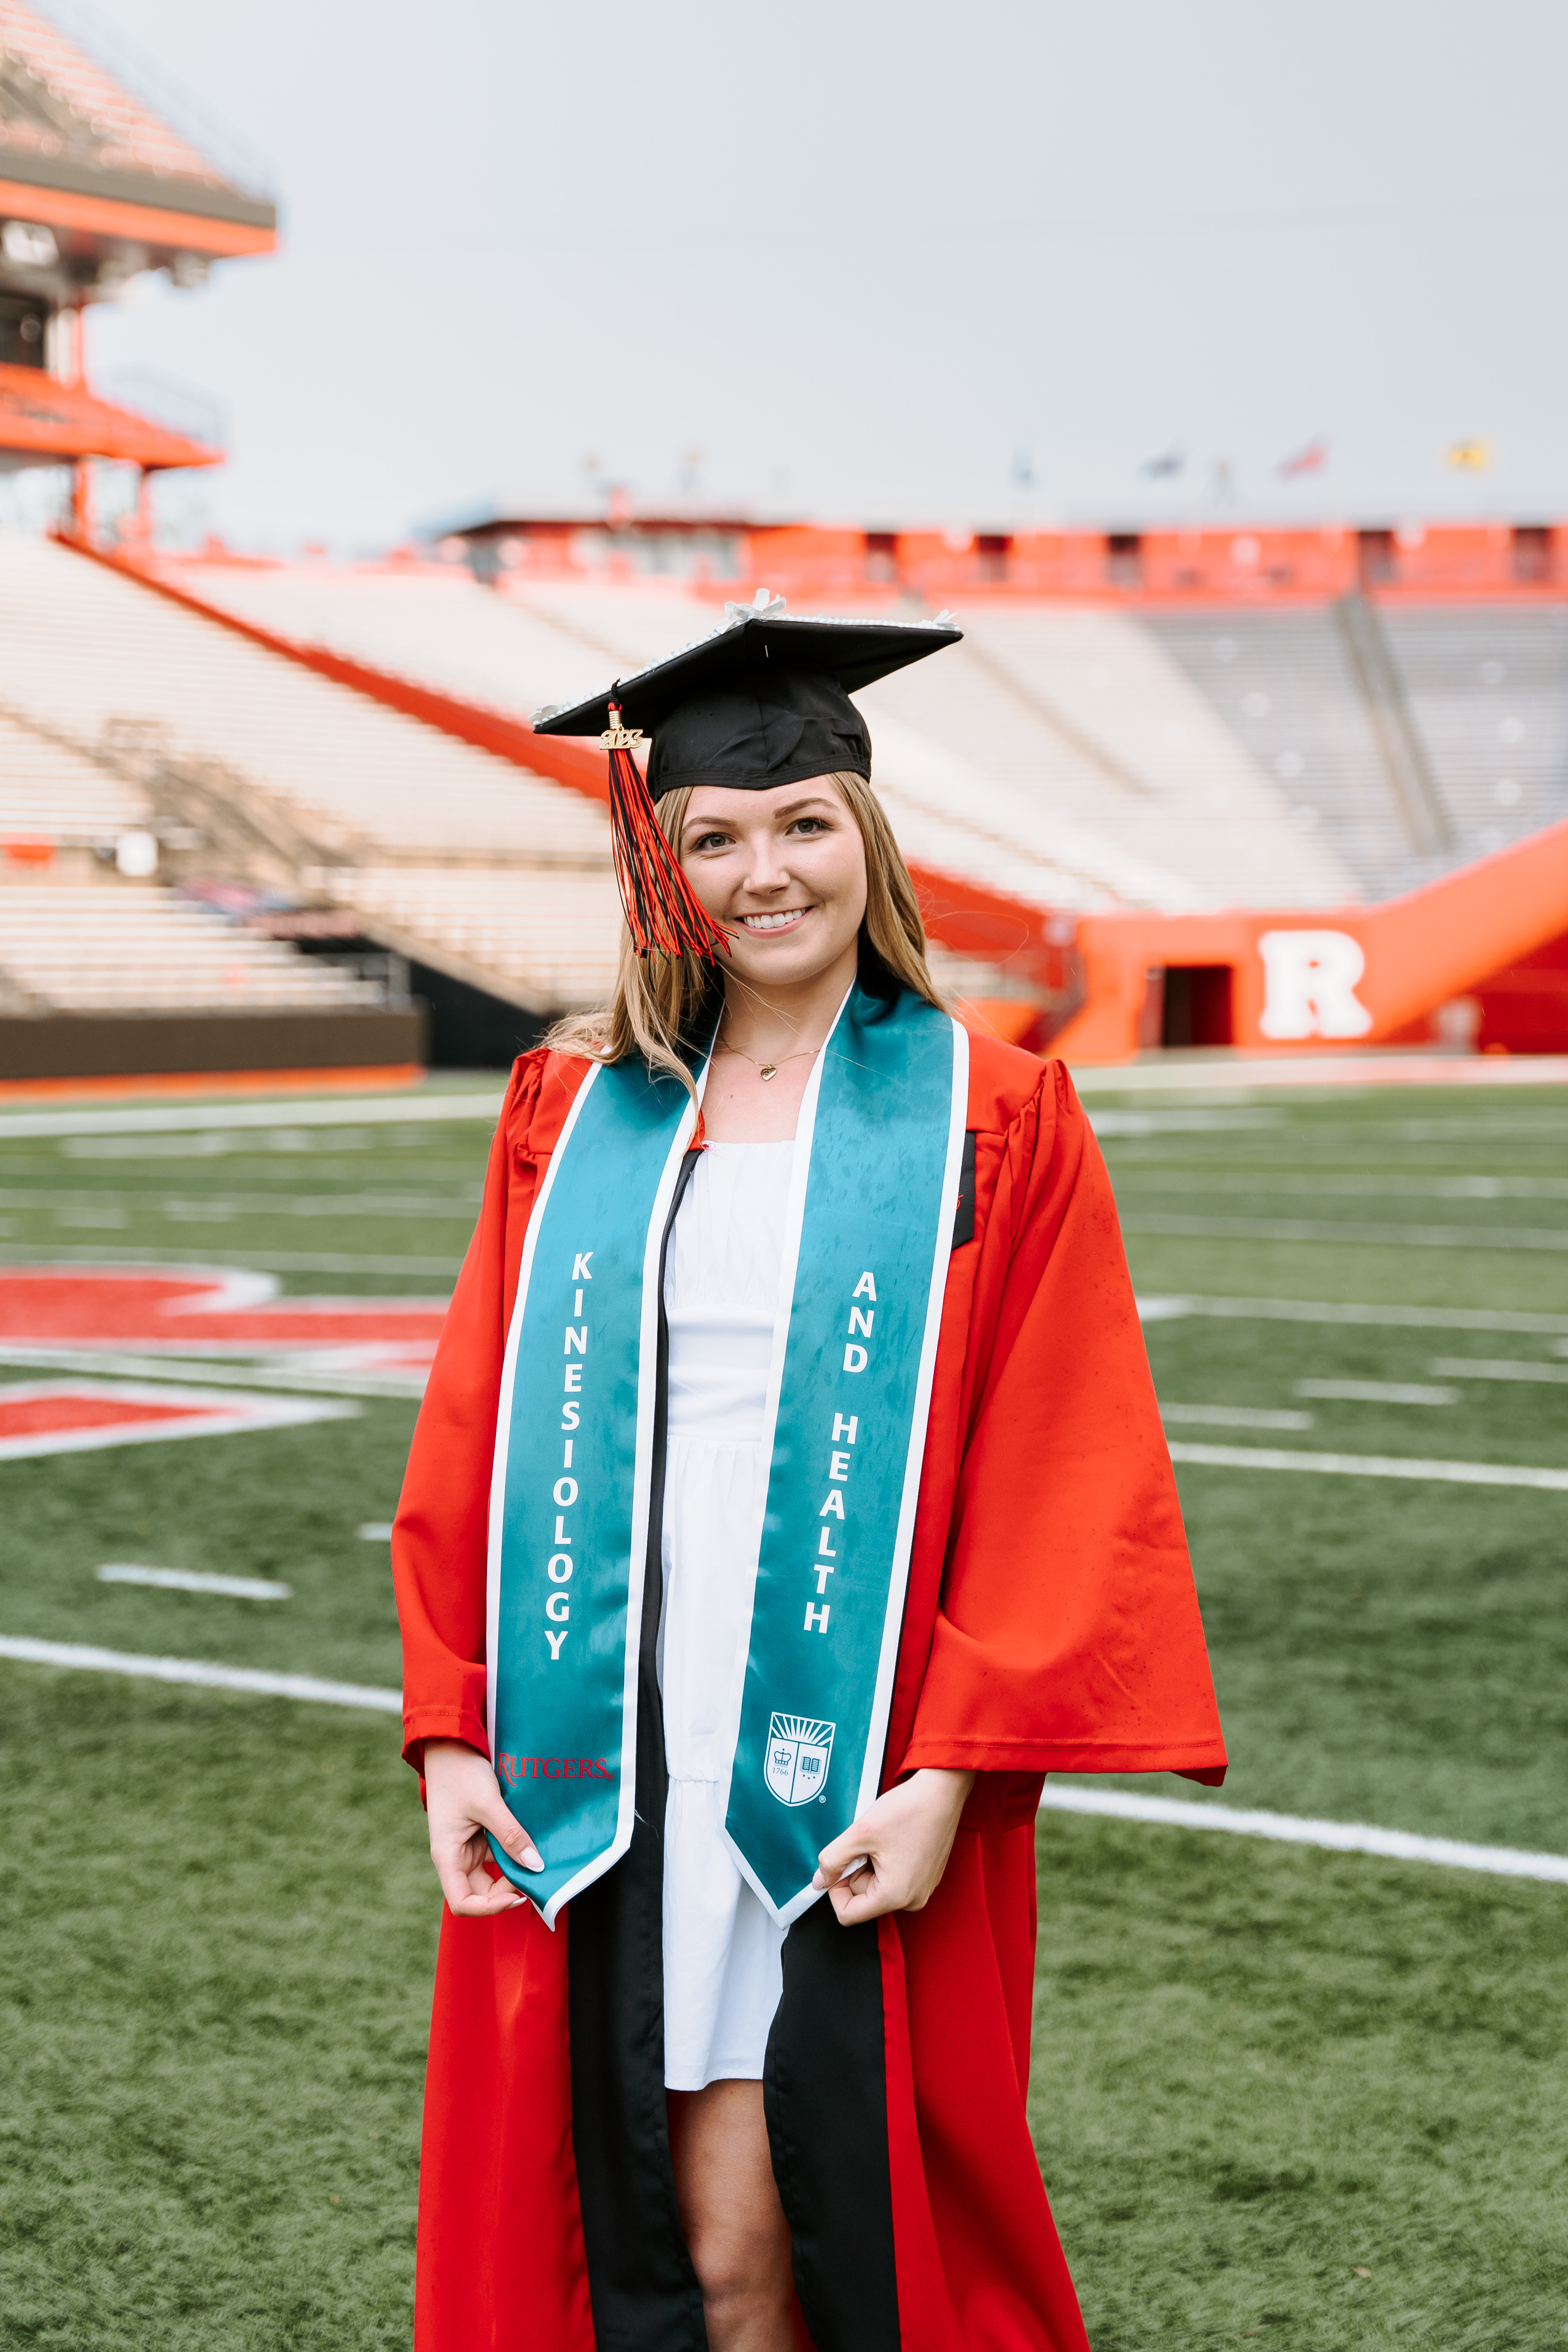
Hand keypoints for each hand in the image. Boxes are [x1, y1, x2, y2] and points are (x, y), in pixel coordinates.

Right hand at [422, 1739, 541, 1917]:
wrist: (452, 1745)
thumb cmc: (461, 1773)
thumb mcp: (488, 1804)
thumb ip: (511, 1835)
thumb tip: (535, 1866)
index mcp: (447, 1856)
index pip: (462, 1902)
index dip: (489, 1908)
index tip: (517, 1895)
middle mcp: (455, 1857)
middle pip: (481, 1893)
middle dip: (507, 1889)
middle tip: (533, 1871)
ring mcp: (468, 1847)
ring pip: (492, 1875)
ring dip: (512, 1872)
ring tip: (534, 1858)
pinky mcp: (479, 1835)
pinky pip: (497, 1856)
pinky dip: (513, 1855)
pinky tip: (528, 1845)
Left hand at [812, 1767, 975, 1924]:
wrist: (941, 1791)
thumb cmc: (909, 1810)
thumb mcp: (859, 1833)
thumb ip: (832, 1860)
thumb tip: (819, 1881)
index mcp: (896, 1896)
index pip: (848, 1914)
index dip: (836, 1889)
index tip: (840, 1864)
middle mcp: (912, 1900)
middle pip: (864, 1898)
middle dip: (857, 1870)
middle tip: (866, 1843)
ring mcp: (921, 1889)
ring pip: (877, 1886)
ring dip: (871, 1863)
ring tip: (882, 1839)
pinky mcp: (925, 1877)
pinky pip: (894, 1878)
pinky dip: (886, 1860)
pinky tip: (894, 1840)